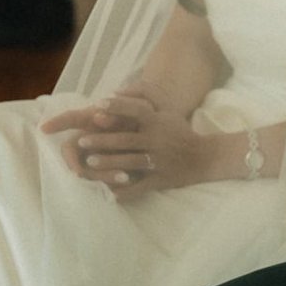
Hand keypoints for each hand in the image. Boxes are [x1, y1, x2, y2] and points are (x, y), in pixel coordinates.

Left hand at [41, 91, 207, 198]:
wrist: (204, 157)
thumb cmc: (180, 133)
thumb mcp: (166, 113)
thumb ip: (143, 103)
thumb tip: (115, 92)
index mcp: (157, 122)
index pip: (135, 111)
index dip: (116, 108)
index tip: (96, 106)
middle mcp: (157, 139)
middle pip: (126, 139)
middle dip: (102, 141)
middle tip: (81, 142)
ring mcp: (159, 160)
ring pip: (130, 162)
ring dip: (108, 163)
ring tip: (89, 163)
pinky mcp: (161, 179)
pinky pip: (140, 186)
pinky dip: (125, 191)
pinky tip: (109, 194)